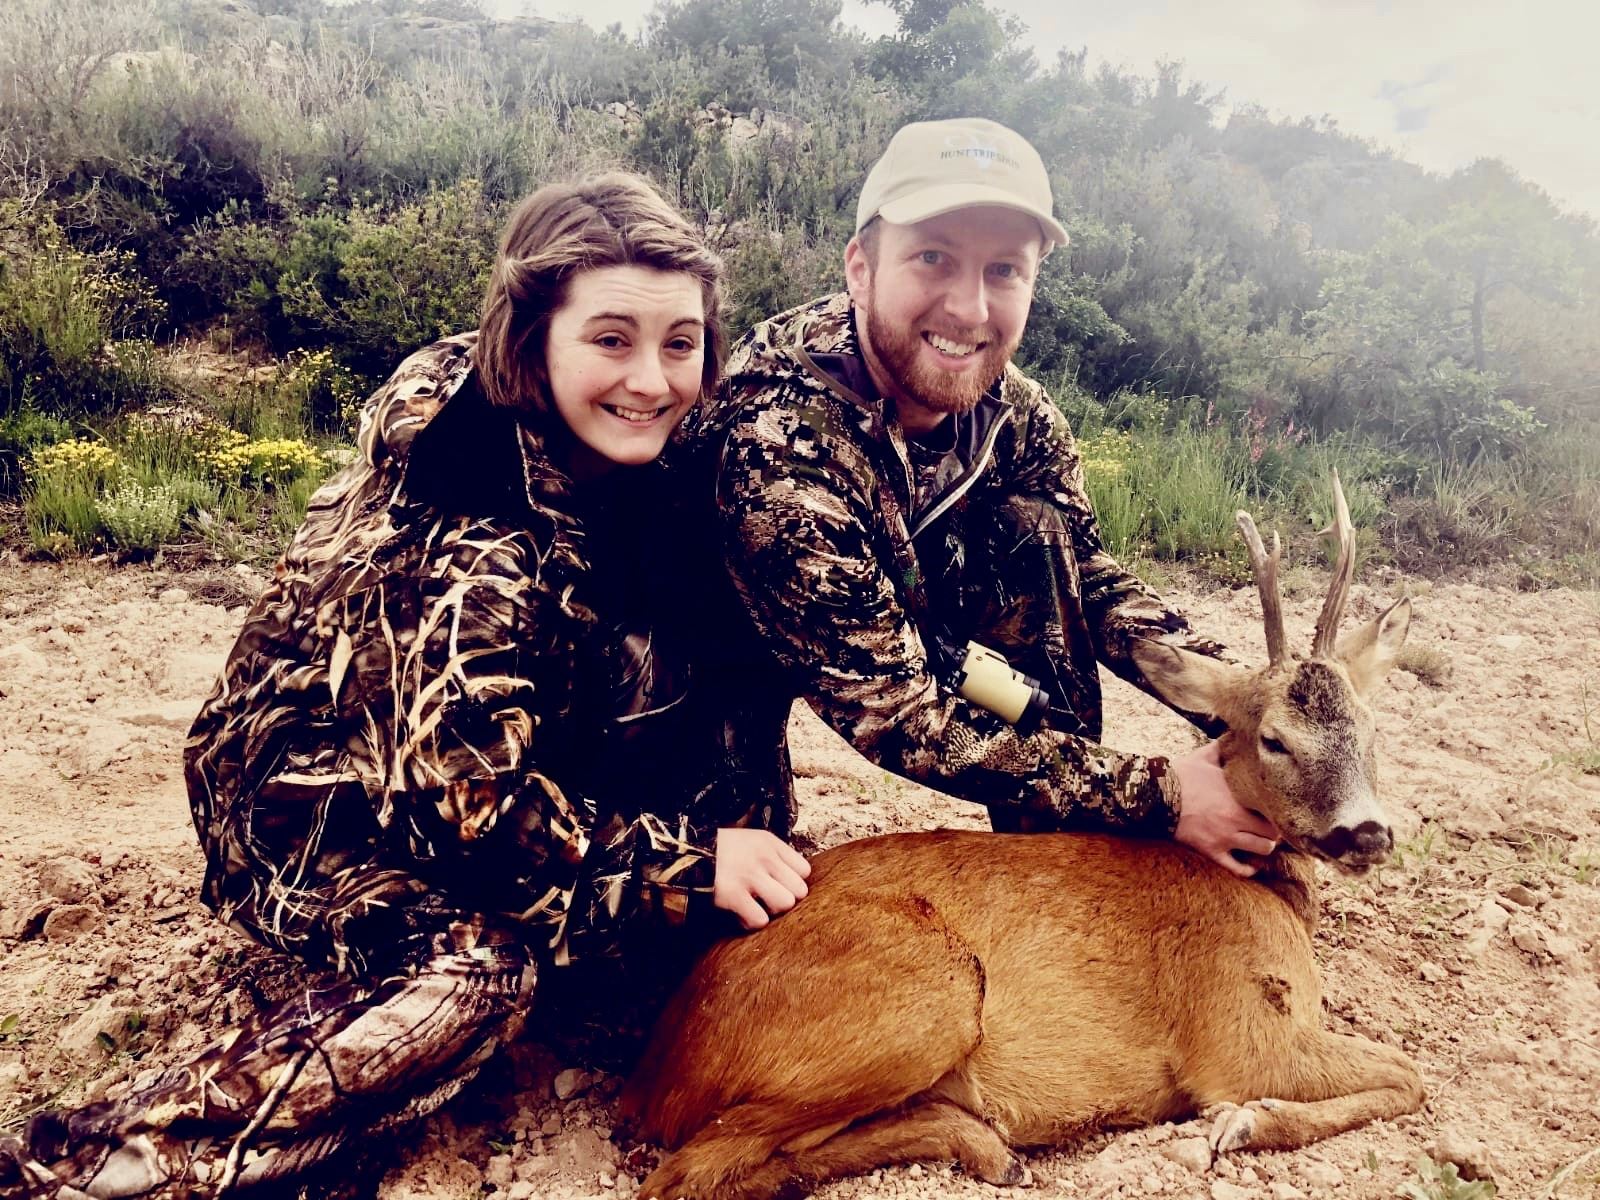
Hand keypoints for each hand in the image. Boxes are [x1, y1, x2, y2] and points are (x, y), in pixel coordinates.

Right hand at [713, 829, 811, 929]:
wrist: (684, 852)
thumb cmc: (721, 851)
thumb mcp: (751, 841)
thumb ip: (775, 856)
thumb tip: (796, 881)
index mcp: (770, 843)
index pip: (804, 871)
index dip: (792, 883)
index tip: (777, 885)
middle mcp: (763, 857)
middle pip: (799, 890)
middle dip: (785, 899)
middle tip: (767, 899)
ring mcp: (749, 875)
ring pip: (785, 904)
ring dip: (771, 911)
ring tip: (756, 905)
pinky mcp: (733, 895)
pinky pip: (760, 919)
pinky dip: (751, 921)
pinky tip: (740, 913)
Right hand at [1172, 741, 1278, 877]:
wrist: (1156, 797)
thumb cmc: (1181, 776)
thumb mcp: (1203, 757)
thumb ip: (1221, 748)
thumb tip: (1230, 734)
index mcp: (1238, 797)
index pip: (1273, 809)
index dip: (1279, 810)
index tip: (1279, 809)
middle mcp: (1236, 820)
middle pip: (1273, 831)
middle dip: (1276, 830)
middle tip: (1274, 827)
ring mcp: (1225, 838)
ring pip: (1261, 849)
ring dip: (1265, 846)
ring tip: (1263, 842)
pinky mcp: (1212, 851)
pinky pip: (1237, 868)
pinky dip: (1248, 869)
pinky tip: (1253, 866)